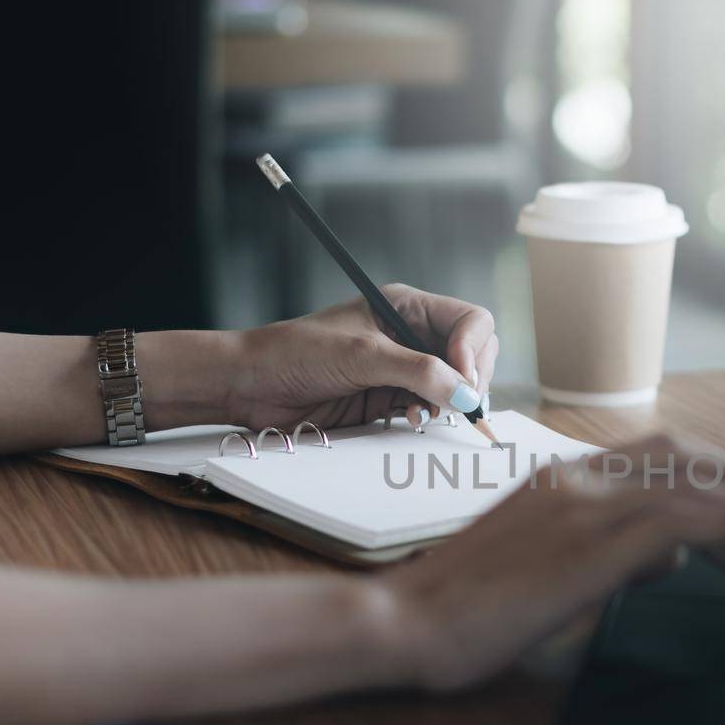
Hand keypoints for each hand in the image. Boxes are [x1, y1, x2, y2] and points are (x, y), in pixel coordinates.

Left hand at [224, 284, 497, 430]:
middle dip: (469, 379)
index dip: (473, 350)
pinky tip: (409, 419)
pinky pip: (429, 406)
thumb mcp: (363, 355)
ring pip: (453, 384)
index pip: (470, 321)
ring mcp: (401, 367)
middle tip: (456, 403)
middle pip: (471, 353)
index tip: (461, 380)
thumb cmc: (296, 353)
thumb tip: (466, 394)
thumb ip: (418, 372)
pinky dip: (429, 415)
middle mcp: (410, 333)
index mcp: (407, 306)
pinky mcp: (388, 397)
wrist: (252, 385)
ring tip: (424, 412)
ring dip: (449, 401)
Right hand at [379, 434, 724, 691]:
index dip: (713, 478)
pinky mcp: (591, 545)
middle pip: (685, 462)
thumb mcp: (543, 569)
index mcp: (559, 480)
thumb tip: (664, 556)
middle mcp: (576, 480)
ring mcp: (584, 507)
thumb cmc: (460, 609)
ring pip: (693, 487)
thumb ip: (604, 554)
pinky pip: (685, 520)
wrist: (402, 623)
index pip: (657, 458)